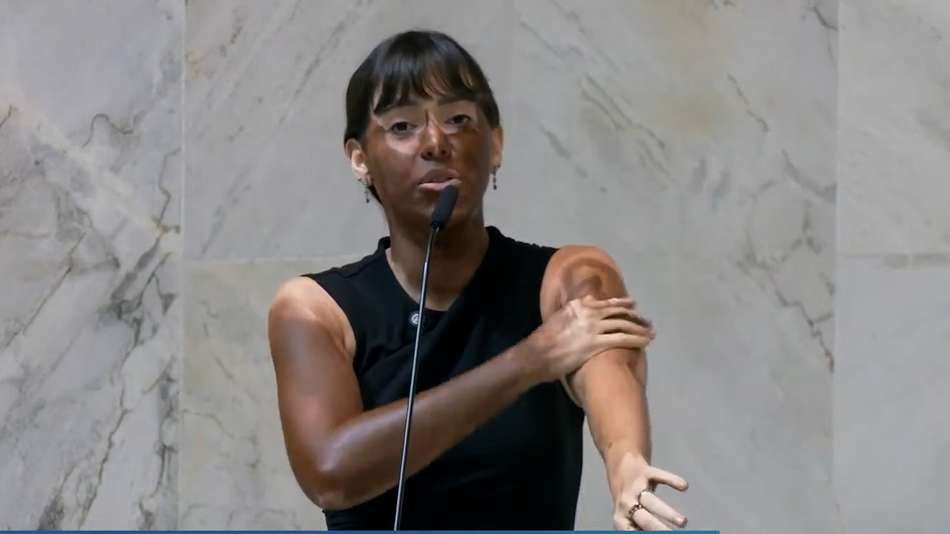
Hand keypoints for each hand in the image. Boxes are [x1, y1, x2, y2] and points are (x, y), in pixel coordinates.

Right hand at [520, 295, 653, 383]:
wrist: (537, 355)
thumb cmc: (544, 340)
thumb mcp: (558, 318)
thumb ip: (573, 311)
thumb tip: (583, 305)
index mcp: (578, 305)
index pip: (605, 302)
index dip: (621, 303)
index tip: (632, 304)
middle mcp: (588, 312)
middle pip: (618, 312)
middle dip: (635, 316)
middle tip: (647, 320)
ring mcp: (593, 327)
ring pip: (623, 324)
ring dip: (640, 328)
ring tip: (650, 332)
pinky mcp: (596, 343)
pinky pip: (622, 339)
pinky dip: (636, 339)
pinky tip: (645, 342)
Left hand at [610, 454, 688, 529]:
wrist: (619, 468)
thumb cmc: (629, 502)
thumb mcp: (629, 518)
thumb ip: (641, 529)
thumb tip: (661, 531)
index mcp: (620, 520)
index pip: (633, 532)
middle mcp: (626, 504)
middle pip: (644, 519)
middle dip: (658, 528)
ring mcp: (635, 487)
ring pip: (651, 500)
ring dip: (667, 512)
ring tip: (683, 522)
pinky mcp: (645, 472)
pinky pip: (658, 475)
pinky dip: (671, 480)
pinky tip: (684, 486)